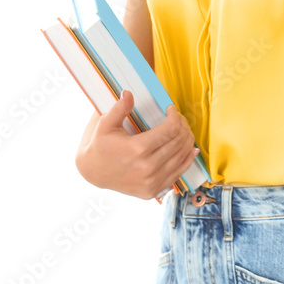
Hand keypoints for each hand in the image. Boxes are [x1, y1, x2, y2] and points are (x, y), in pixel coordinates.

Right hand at [75, 91, 198, 199]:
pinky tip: (190, 148)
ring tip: (182, 129)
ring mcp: (151, 182)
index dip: (175, 116)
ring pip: (183, 156)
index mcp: (136, 150)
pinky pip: (179, 172)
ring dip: (187, 139)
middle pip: (179, 141)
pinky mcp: (153, 190)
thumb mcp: (105, 125)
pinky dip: (187, 158)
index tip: (171, 109)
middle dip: (182, 125)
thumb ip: (120, 108)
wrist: (93, 174)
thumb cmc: (100, 146)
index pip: (170, 130)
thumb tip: (129, 93)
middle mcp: (146, 168)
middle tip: (178, 117)